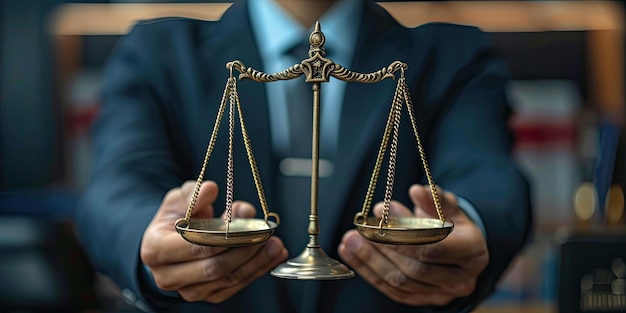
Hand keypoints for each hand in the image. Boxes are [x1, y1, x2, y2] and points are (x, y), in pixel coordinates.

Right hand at [140, 180, 288, 302]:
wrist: (170, 244)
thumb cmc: (175, 219)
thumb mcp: (177, 200)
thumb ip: (192, 194)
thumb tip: (210, 189)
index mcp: (155, 250)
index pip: (195, 246)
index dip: (223, 234)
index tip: (244, 217)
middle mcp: (169, 276)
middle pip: (214, 266)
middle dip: (244, 247)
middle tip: (264, 231)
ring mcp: (190, 290)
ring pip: (229, 278)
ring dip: (256, 260)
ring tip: (276, 243)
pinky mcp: (210, 295)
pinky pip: (237, 283)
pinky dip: (258, 269)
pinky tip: (274, 255)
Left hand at [338, 184, 488, 305]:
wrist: (462, 253)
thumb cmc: (453, 226)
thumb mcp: (450, 208)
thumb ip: (434, 199)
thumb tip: (416, 190)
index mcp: (471, 251)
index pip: (434, 247)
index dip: (405, 236)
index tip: (381, 222)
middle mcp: (460, 278)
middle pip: (415, 268)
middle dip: (383, 249)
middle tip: (359, 231)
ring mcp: (441, 294)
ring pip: (400, 281)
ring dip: (370, 261)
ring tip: (349, 241)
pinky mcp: (423, 300)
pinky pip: (392, 290)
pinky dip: (369, 272)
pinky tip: (352, 255)